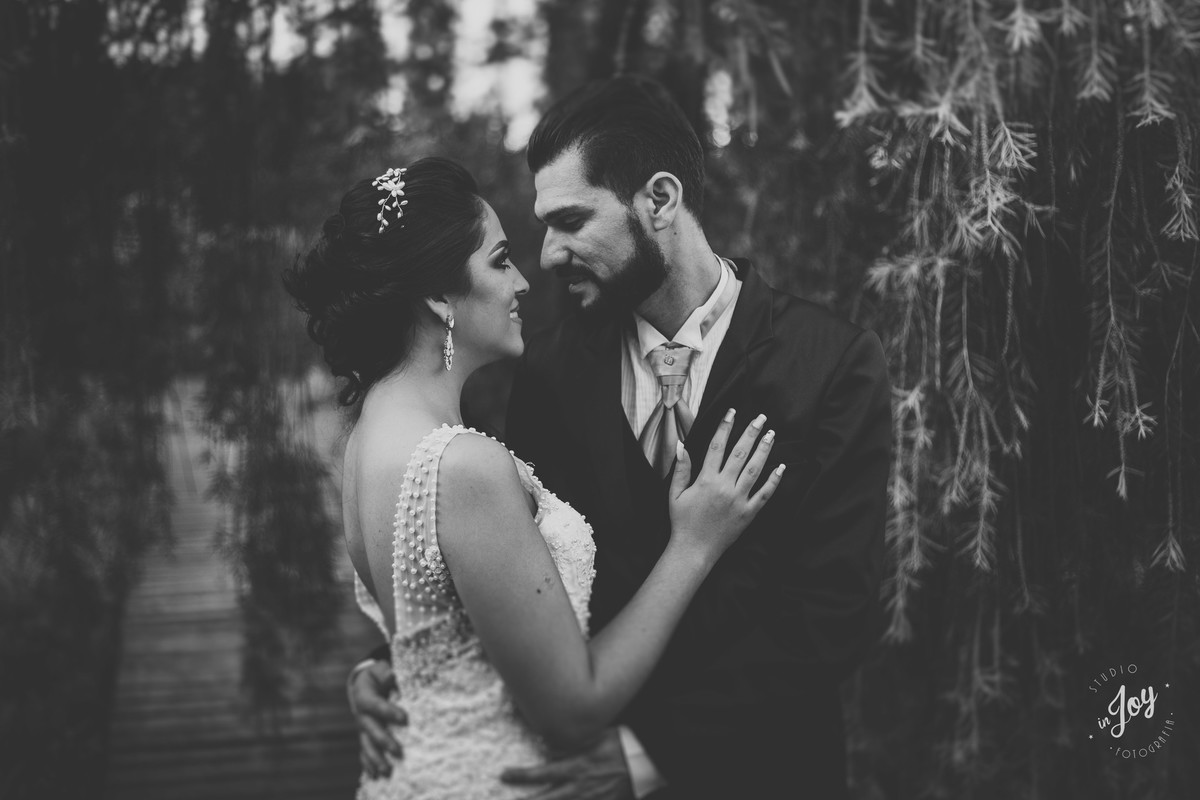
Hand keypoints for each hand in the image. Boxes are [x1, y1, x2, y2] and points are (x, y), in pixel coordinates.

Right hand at [348, 660, 406, 777]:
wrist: (364, 684)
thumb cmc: (377, 676)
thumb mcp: (380, 669)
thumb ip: (385, 672)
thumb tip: (391, 676)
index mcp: (363, 695)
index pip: (373, 704)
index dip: (387, 711)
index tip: (404, 718)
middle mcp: (360, 714)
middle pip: (369, 729)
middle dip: (383, 741)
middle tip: (398, 751)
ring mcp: (362, 728)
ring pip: (366, 745)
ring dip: (376, 759)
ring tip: (387, 771)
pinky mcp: (365, 737)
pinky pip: (365, 752)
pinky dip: (369, 765)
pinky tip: (376, 777)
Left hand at [500, 728, 633, 799]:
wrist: (644, 762)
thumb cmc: (619, 744)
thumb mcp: (593, 737)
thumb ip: (570, 745)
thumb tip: (549, 747)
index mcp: (575, 767)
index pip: (541, 774)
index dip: (520, 776)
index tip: (504, 775)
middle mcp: (579, 787)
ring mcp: (590, 799)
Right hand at [668, 409, 782, 562]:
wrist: (693, 550)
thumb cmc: (682, 522)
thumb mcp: (675, 494)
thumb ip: (681, 469)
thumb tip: (681, 446)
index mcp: (706, 481)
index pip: (717, 447)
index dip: (725, 427)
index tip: (732, 412)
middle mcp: (724, 487)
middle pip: (740, 453)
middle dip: (751, 433)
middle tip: (761, 418)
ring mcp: (738, 500)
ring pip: (754, 470)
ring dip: (764, 450)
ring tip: (772, 434)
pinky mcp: (748, 513)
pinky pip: (764, 494)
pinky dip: (774, 481)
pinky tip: (781, 467)